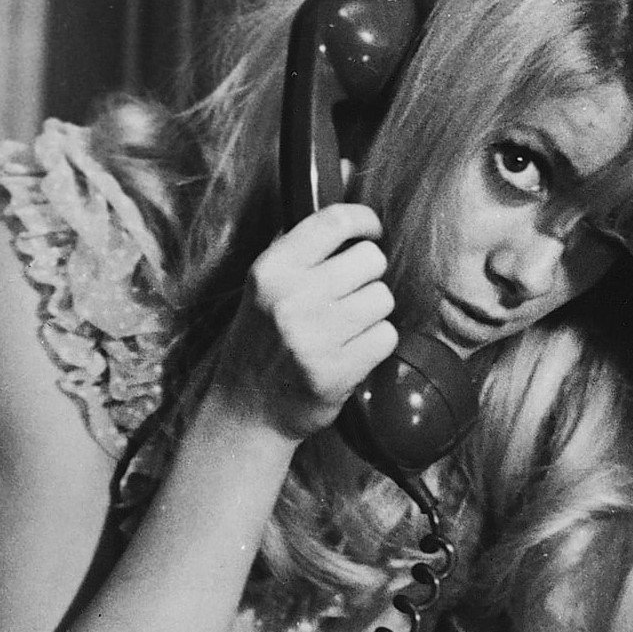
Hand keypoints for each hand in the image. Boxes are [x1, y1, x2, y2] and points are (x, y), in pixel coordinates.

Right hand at [210, 203, 397, 442]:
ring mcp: (314, 337)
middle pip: (371, 259)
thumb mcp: (261, 289)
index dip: (364, 221)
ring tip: (346, 327)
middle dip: (367, 276)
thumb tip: (348, 220)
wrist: (246, 410)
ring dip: (372, 312)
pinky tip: (351, 351)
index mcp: (271, 270)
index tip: (371, 231)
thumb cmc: (261, 343)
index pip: (334, 222)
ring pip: (383, 298)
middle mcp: (291, 298)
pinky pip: (386, 336)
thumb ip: (298, 254)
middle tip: (350, 294)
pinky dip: (375, 343)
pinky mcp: (336, 371)